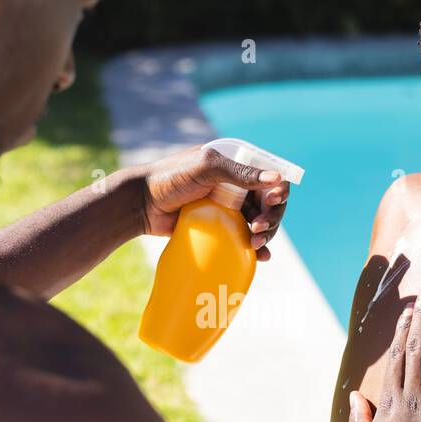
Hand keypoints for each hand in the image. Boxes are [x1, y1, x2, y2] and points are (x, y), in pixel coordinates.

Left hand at [136, 144, 289, 259]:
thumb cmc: (171, 178)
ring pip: (262, 222)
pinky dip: (257, 247)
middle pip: (271, 203)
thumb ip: (240, 172)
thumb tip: (277, 178)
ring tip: (256, 243)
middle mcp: (238, 185)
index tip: (270, 202)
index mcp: (237, 165)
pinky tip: (261, 256)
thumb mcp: (206, 169)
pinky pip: (246, 237)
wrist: (141, 204)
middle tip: (259, 229)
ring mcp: (231, 207)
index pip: (271, 176)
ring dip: (267, 233)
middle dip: (273, 216)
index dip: (278, 190)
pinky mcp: (222, 227)